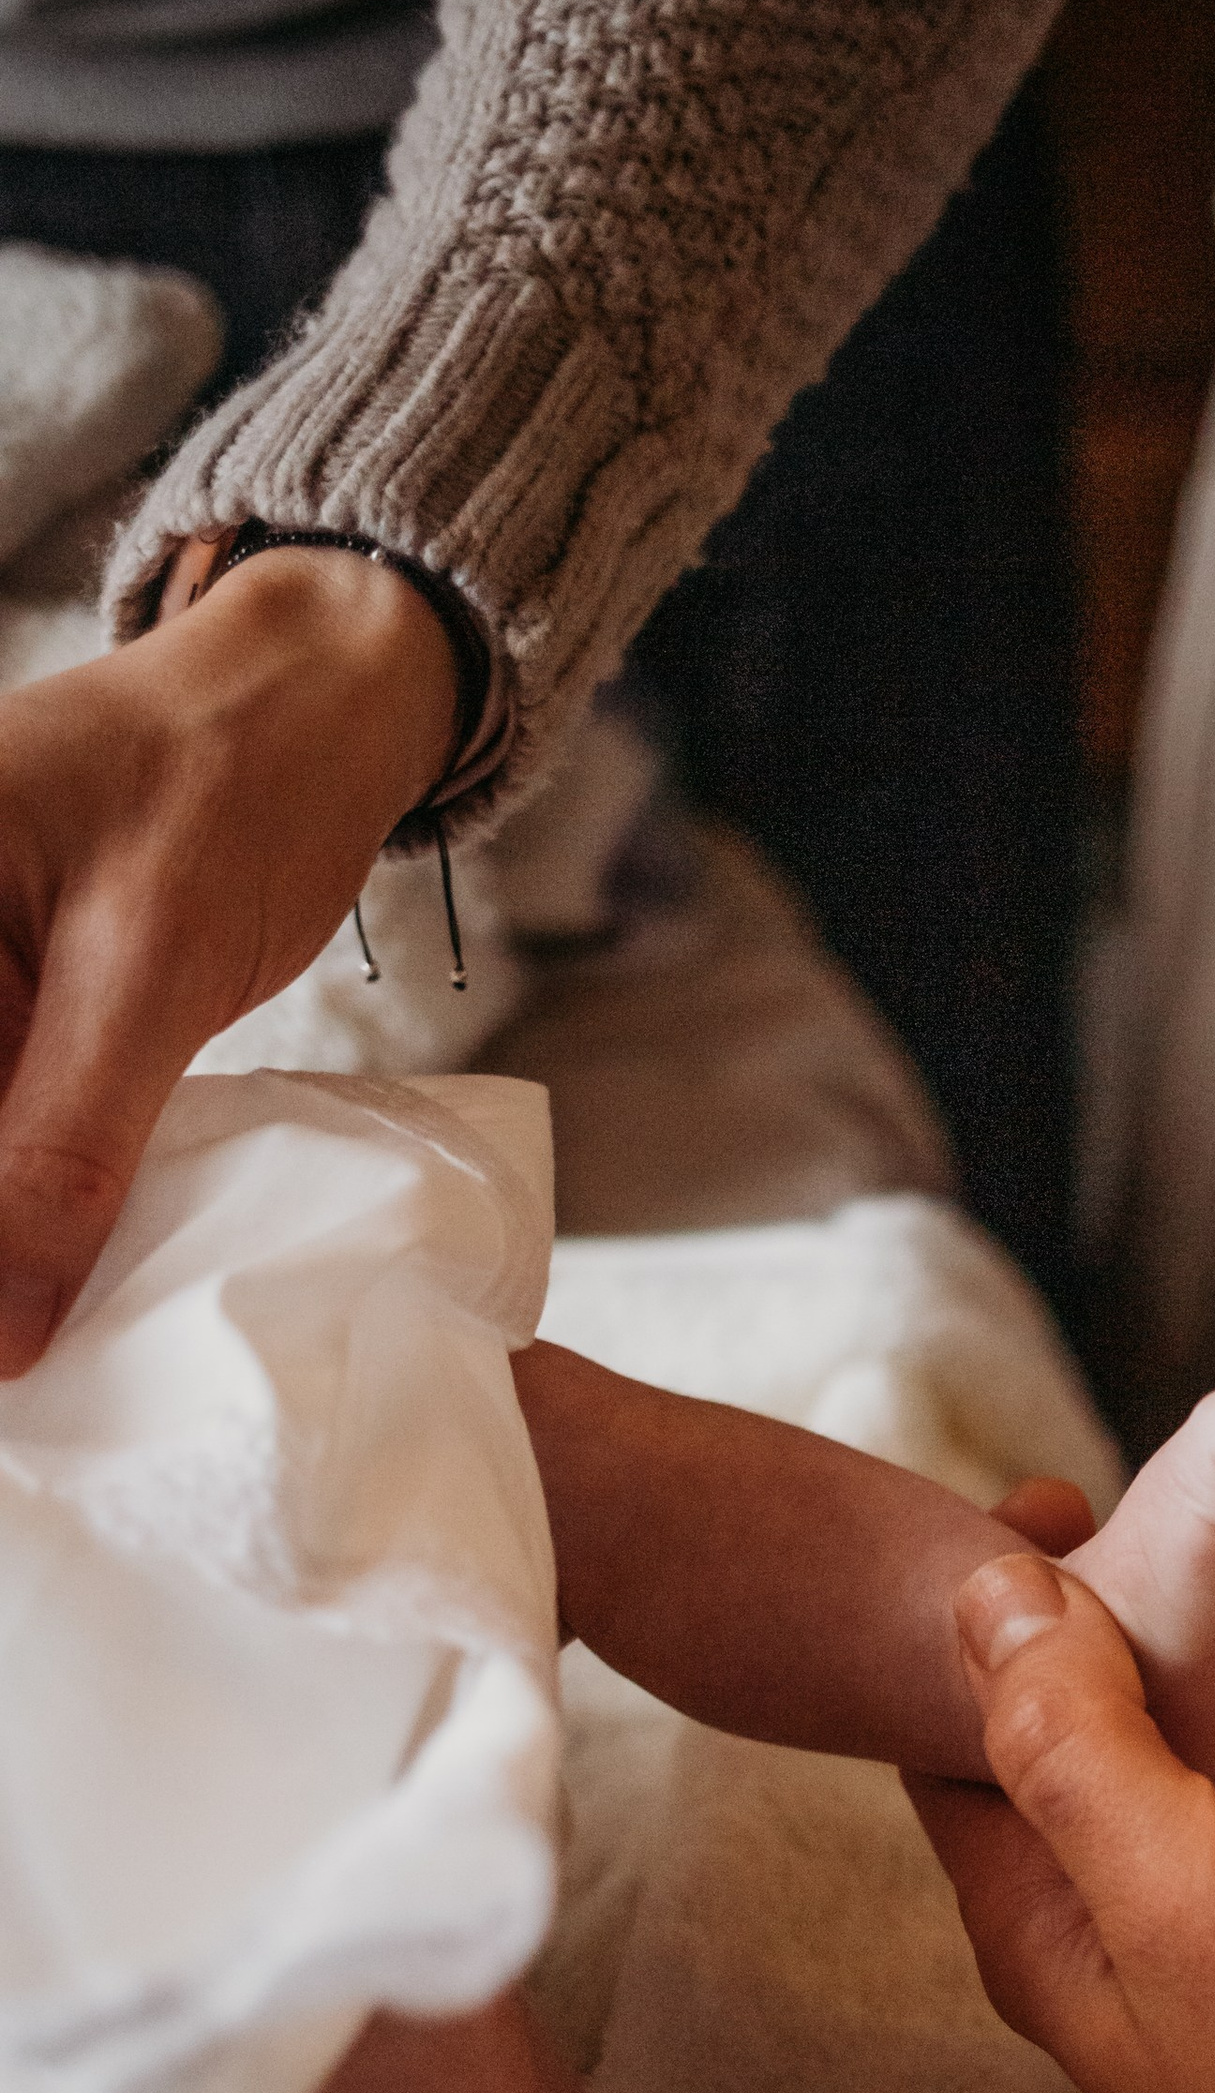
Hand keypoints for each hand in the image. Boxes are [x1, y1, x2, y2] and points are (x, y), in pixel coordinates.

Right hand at [0, 547, 457, 1372]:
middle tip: (34, 1376)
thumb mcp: (143, 972)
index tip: (11, 1363)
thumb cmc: (226, 788)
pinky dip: (31, 1227)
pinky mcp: (5, 1027)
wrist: (305, 715)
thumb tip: (0, 1341)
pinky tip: (58, 1307)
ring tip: (46, 1367)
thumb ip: (60, 1153)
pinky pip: (5, 1151)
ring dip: (12, 1263)